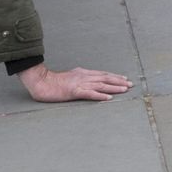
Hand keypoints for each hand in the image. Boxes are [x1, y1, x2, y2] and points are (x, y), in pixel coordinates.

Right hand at [17, 62, 133, 101]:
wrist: (41, 82)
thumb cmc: (53, 82)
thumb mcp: (70, 76)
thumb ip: (80, 77)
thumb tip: (89, 79)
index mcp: (83, 73)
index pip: (103, 74)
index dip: (115, 77)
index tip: (125, 79)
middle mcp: (84, 76)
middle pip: (105, 79)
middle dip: (119, 82)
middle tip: (131, 85)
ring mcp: (80, 84)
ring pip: (101, 85)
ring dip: (114, 88)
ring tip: (125, 90)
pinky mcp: (74, 92)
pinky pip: (90, 94)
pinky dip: (100, 96)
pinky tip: (108, 98)